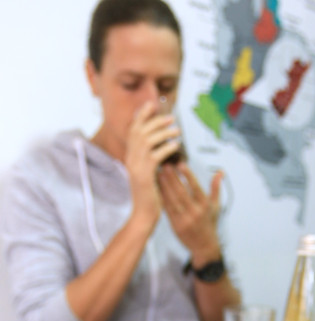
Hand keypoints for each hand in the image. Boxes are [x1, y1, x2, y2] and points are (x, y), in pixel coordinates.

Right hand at [124, 102, 180, 227]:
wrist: (144, 215)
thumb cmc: (149, 196)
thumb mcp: (147, 173)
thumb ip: (150, 159)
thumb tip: (159, 145)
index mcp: (130, 157)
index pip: (133, 131)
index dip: (142, 116)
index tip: (152, 105)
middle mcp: (131, 159)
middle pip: (139, 131)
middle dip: (155, 121)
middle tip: (171, 117)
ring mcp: (136, 167)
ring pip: (147, 141)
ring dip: (163, 133)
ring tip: (177, 130)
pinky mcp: (145, 176)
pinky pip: (155, 156)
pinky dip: (166, 148)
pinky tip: (176, 146)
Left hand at [158, 163, 223, 264]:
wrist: (204, 246)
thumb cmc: (209, 224)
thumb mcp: (216, 206)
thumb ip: (215, 188)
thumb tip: (220, 172)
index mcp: (205, 206)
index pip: (196, 187)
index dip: (188, 175)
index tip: (181, 164)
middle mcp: (195, 212)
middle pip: (182, 192)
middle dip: (173, 178)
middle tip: (165, 165)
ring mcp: (184, 219)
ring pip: (172, 200)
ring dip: (164, 186)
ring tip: (158, 174)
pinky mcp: (176, 225)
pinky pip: (167, 209)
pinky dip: (161, 198)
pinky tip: (156, 188)